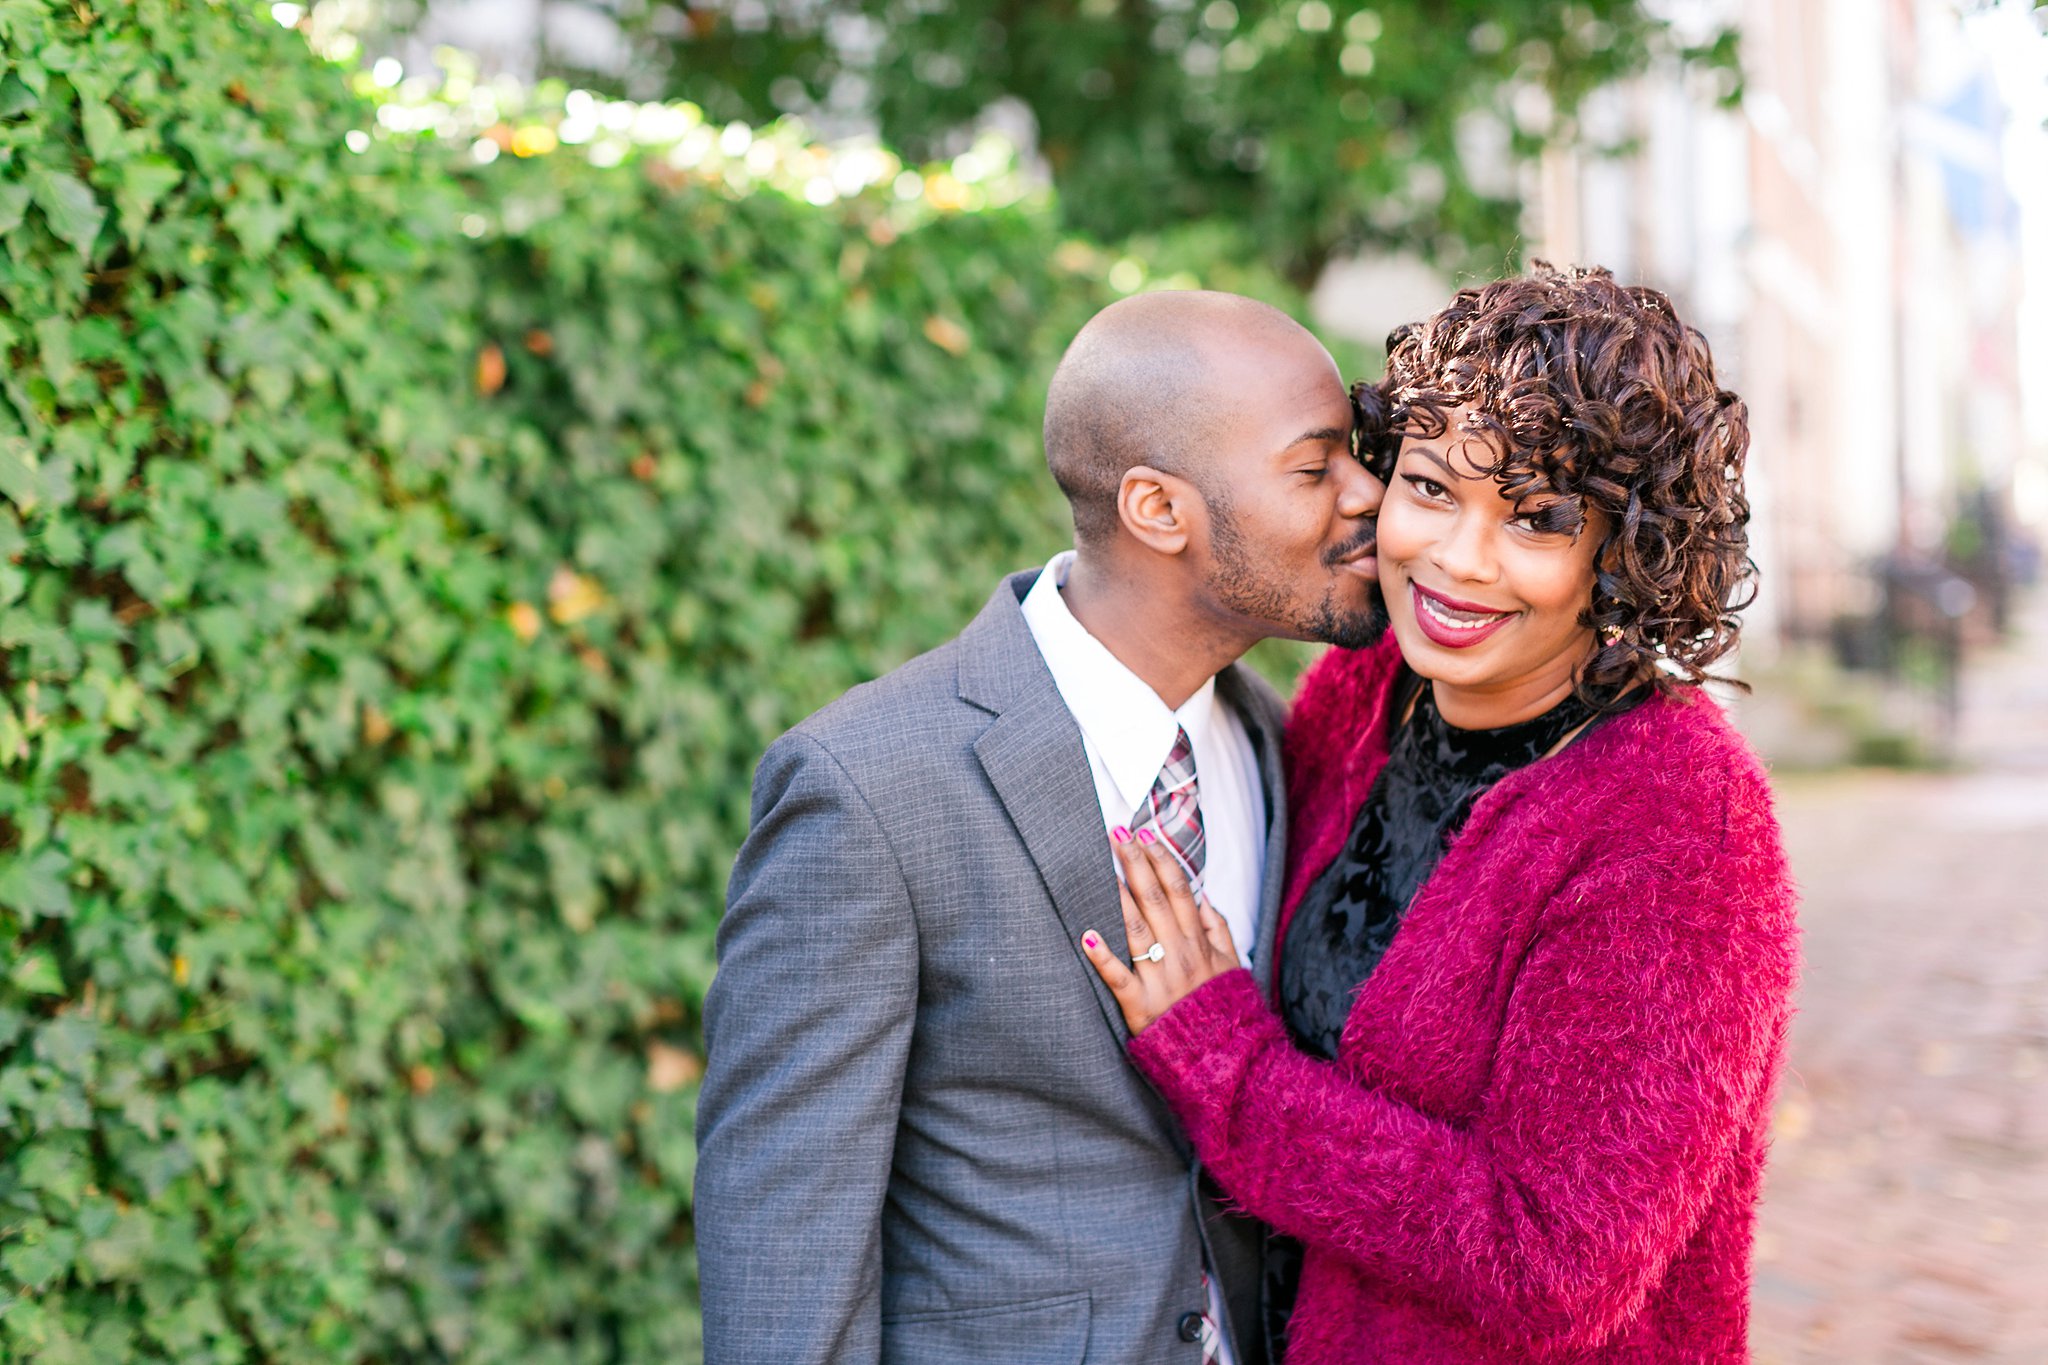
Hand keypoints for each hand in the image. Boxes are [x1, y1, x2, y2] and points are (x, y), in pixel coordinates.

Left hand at [1080, 827, 1241, 1033]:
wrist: (1225, 1058)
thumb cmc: (1225, 1010)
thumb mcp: (1233, 966)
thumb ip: (1220, 930)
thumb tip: (1205, 897)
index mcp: (1200, 942)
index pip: (1179, 889)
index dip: (1161, 858)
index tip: (1145, 834)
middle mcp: (1180, 954)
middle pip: (1154, 898)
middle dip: (1135, 862)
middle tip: (1117, 834)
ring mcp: (1160, 978)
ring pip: (1135, 928)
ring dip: (1118, 896)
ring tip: (1101, 867)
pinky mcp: (1140, 1005)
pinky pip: (1119, 977)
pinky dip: (1102, 956)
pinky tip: (1086, 934)